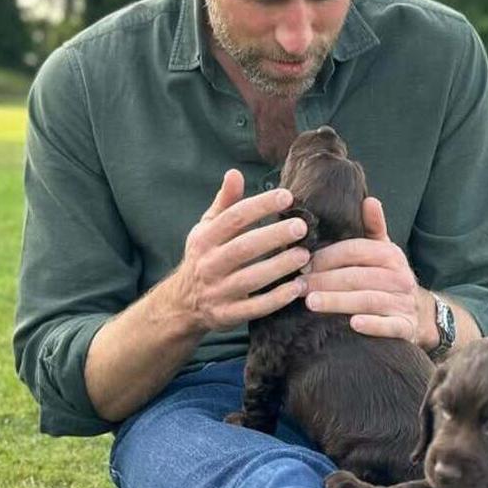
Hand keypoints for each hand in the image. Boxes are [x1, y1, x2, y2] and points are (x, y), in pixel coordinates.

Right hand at [164, 169, 311, 333]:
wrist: (182, 304)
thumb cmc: (203, 258)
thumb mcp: (206, 229)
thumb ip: (224, 203)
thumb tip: (235, 173)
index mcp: (205, 239)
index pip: (234, 218)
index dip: (260, 205)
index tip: (287, 196)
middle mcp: (209, 264)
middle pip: (244, 247)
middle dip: (274, 236)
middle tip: (302, 226)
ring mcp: (218, 292)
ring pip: (251, 278)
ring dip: (280, 267)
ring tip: (305, 255)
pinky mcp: (227, 315)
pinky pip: (254, 308)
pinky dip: (277, 299)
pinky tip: (298, 287)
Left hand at [300, 197, 438, 349]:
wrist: (419, 314)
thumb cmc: (389, 279)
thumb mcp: (384, 251)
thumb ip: (374, 228)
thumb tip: (369, 200)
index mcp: (391, 254)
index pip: (355, 250)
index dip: (327, 256)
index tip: (302, 263)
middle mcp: (400, 277)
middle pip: (357, 276)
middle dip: (324, 280)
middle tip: (297, 285)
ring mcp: (404, 303)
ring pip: (368, 300)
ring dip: (338, 301)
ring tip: (311, 303)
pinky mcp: (406, 327)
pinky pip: (389, 326)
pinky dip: (373, 325)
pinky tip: (353, 324)